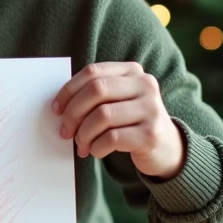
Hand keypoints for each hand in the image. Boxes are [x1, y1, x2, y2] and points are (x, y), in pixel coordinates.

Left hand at [52, 62, 184, 179]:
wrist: (167, 148)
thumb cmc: (131, 123)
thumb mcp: (117, 102)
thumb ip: (94, 96)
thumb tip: (59, 108)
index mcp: (132, 71)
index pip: (92, 72)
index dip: (69, 90)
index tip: (56, 109)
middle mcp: (145, 85)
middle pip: (96, 90)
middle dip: (73, 113)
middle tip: (65, 131)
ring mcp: (151, 109)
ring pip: (102, 115)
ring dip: (84, 134)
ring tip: (82, 145)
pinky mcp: (151, 134)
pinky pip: (112, 138)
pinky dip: (97, 147)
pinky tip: (97, 151)